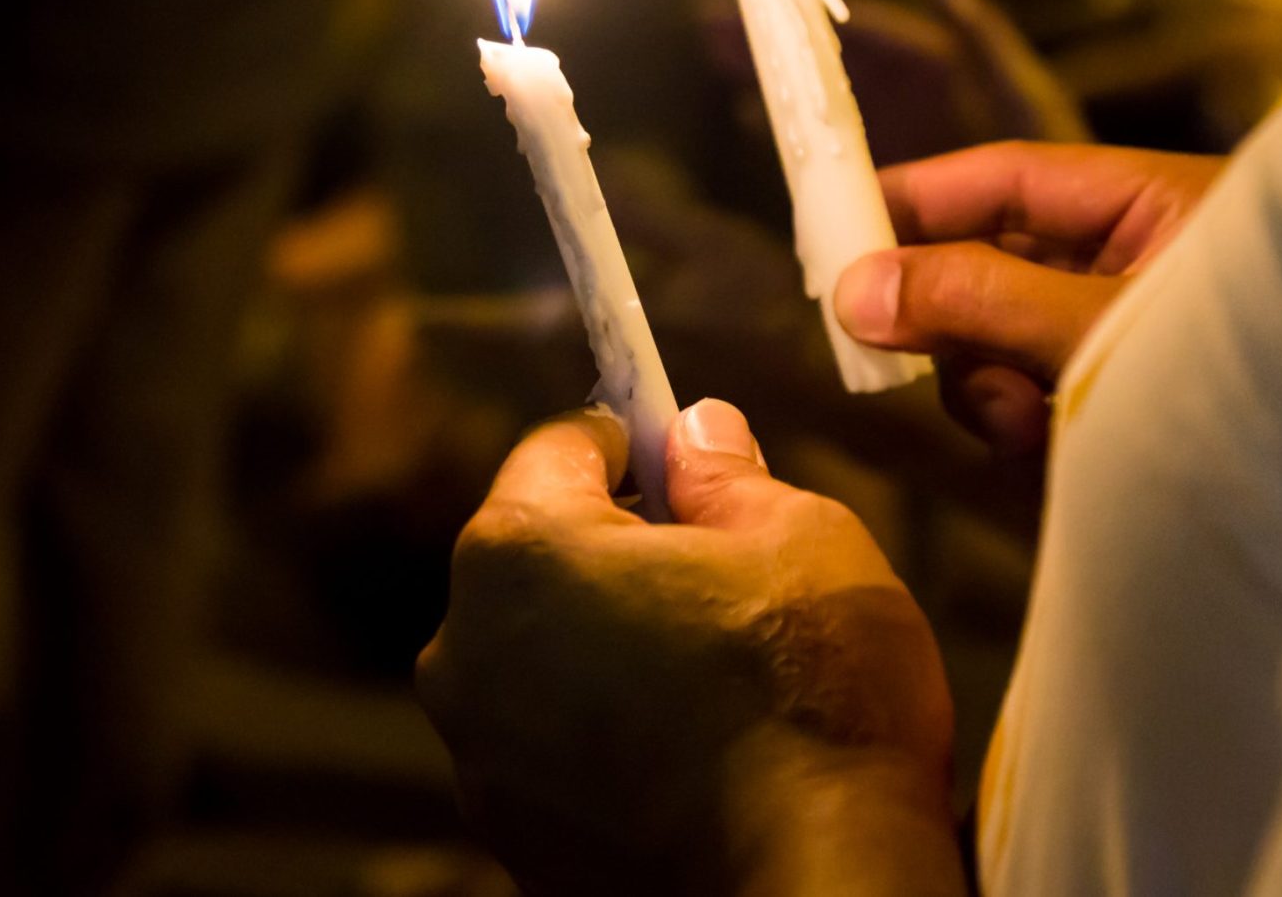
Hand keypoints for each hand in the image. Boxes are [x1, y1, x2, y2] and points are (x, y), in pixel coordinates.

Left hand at [418, 402, 964, 896]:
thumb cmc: (813, 702)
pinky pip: (551, 746)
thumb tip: (695, 432)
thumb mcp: (801, 538)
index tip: (678, 451)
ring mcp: (480, 753)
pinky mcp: (511, 835)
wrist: (815, 894)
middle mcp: (466, 647)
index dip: (630, 439)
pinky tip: (688, 749)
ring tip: (711, 674)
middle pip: (538, 554)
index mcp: (521, 550)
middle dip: (616, 548)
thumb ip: (724, 474)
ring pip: (541, 655)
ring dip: (604, 646)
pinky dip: (603, 734)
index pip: (560, 447)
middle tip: (716, 569)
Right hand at [835, 142, 1223, 455]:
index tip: (834, 222)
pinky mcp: (1117, 407)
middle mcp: (1135, 265)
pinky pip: (1030, 397)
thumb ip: (974, 298)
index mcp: (1151, 206)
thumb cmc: (1241, 378)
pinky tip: (1047, 450)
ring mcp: (1124, 339)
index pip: (1006, 177)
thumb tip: (852, 288)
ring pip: (1000, 339)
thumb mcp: (1093, 326)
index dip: (917, 193)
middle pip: (990, 259)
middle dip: (946, 309)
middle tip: (888, 345)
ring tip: (1022, 419)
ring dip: (983, 381)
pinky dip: (1019, 422)